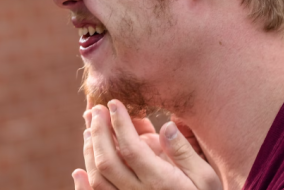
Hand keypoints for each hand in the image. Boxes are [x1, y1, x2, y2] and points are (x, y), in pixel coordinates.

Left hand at [73, 100, 221, 189]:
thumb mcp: (206, 179)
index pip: (131, 148)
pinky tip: (77, 173)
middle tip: (96, 109)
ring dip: (90, 150)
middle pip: (107, 160)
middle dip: (99, 131)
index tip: (114, 102)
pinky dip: (84, 187)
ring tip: (89, 128)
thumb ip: (185, 153)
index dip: (120, 123)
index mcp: (161, 182)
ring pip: (98, 178)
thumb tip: (166, 126)